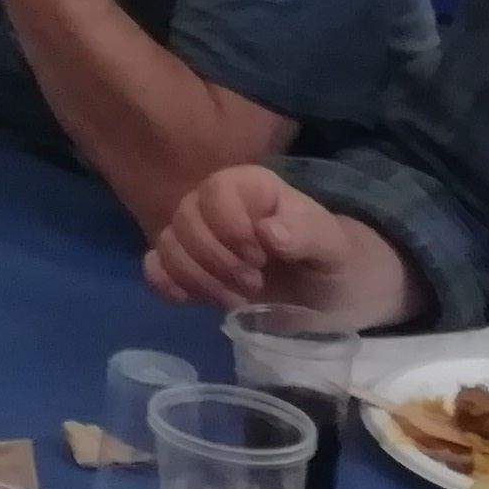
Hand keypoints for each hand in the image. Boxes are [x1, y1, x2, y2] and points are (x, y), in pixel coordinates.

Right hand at [143, 164, 366, 313]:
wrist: (331, 296)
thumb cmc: (334, 263)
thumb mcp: (334, 249)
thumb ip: (307, 233)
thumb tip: (268, 231)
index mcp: (251, 187)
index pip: (216, 190)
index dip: (230, 226)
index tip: (260, 258)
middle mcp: (217, 205)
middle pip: (185, 218)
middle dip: (216, 260)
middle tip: (254, 285)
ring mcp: (198, 238)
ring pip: (167, 244)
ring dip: (197, 278)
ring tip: (235, 299)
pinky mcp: (188, 269)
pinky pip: (154, 268)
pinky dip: (168, 285)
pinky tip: (197, 301)